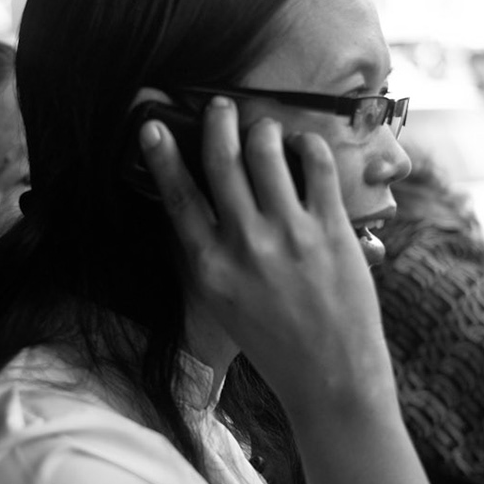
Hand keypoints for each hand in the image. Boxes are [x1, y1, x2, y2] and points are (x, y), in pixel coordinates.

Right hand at [139, 97, 391, 420]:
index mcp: (211, 267)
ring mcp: (290, 235)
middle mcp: (245, 245)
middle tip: (220, 105)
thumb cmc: (274, 342)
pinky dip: (308, 144)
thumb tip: (202, 200)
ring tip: (266, 128)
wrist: (330, 379)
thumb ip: (210, 253)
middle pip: (222, 160)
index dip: (162, 156)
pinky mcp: (332, 230)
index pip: (178, 197)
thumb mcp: (222, 302)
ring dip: (264, 128)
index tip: (151, 124)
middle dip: (218, 121)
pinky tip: (304, 145)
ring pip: (267, 151)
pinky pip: (317, 165)